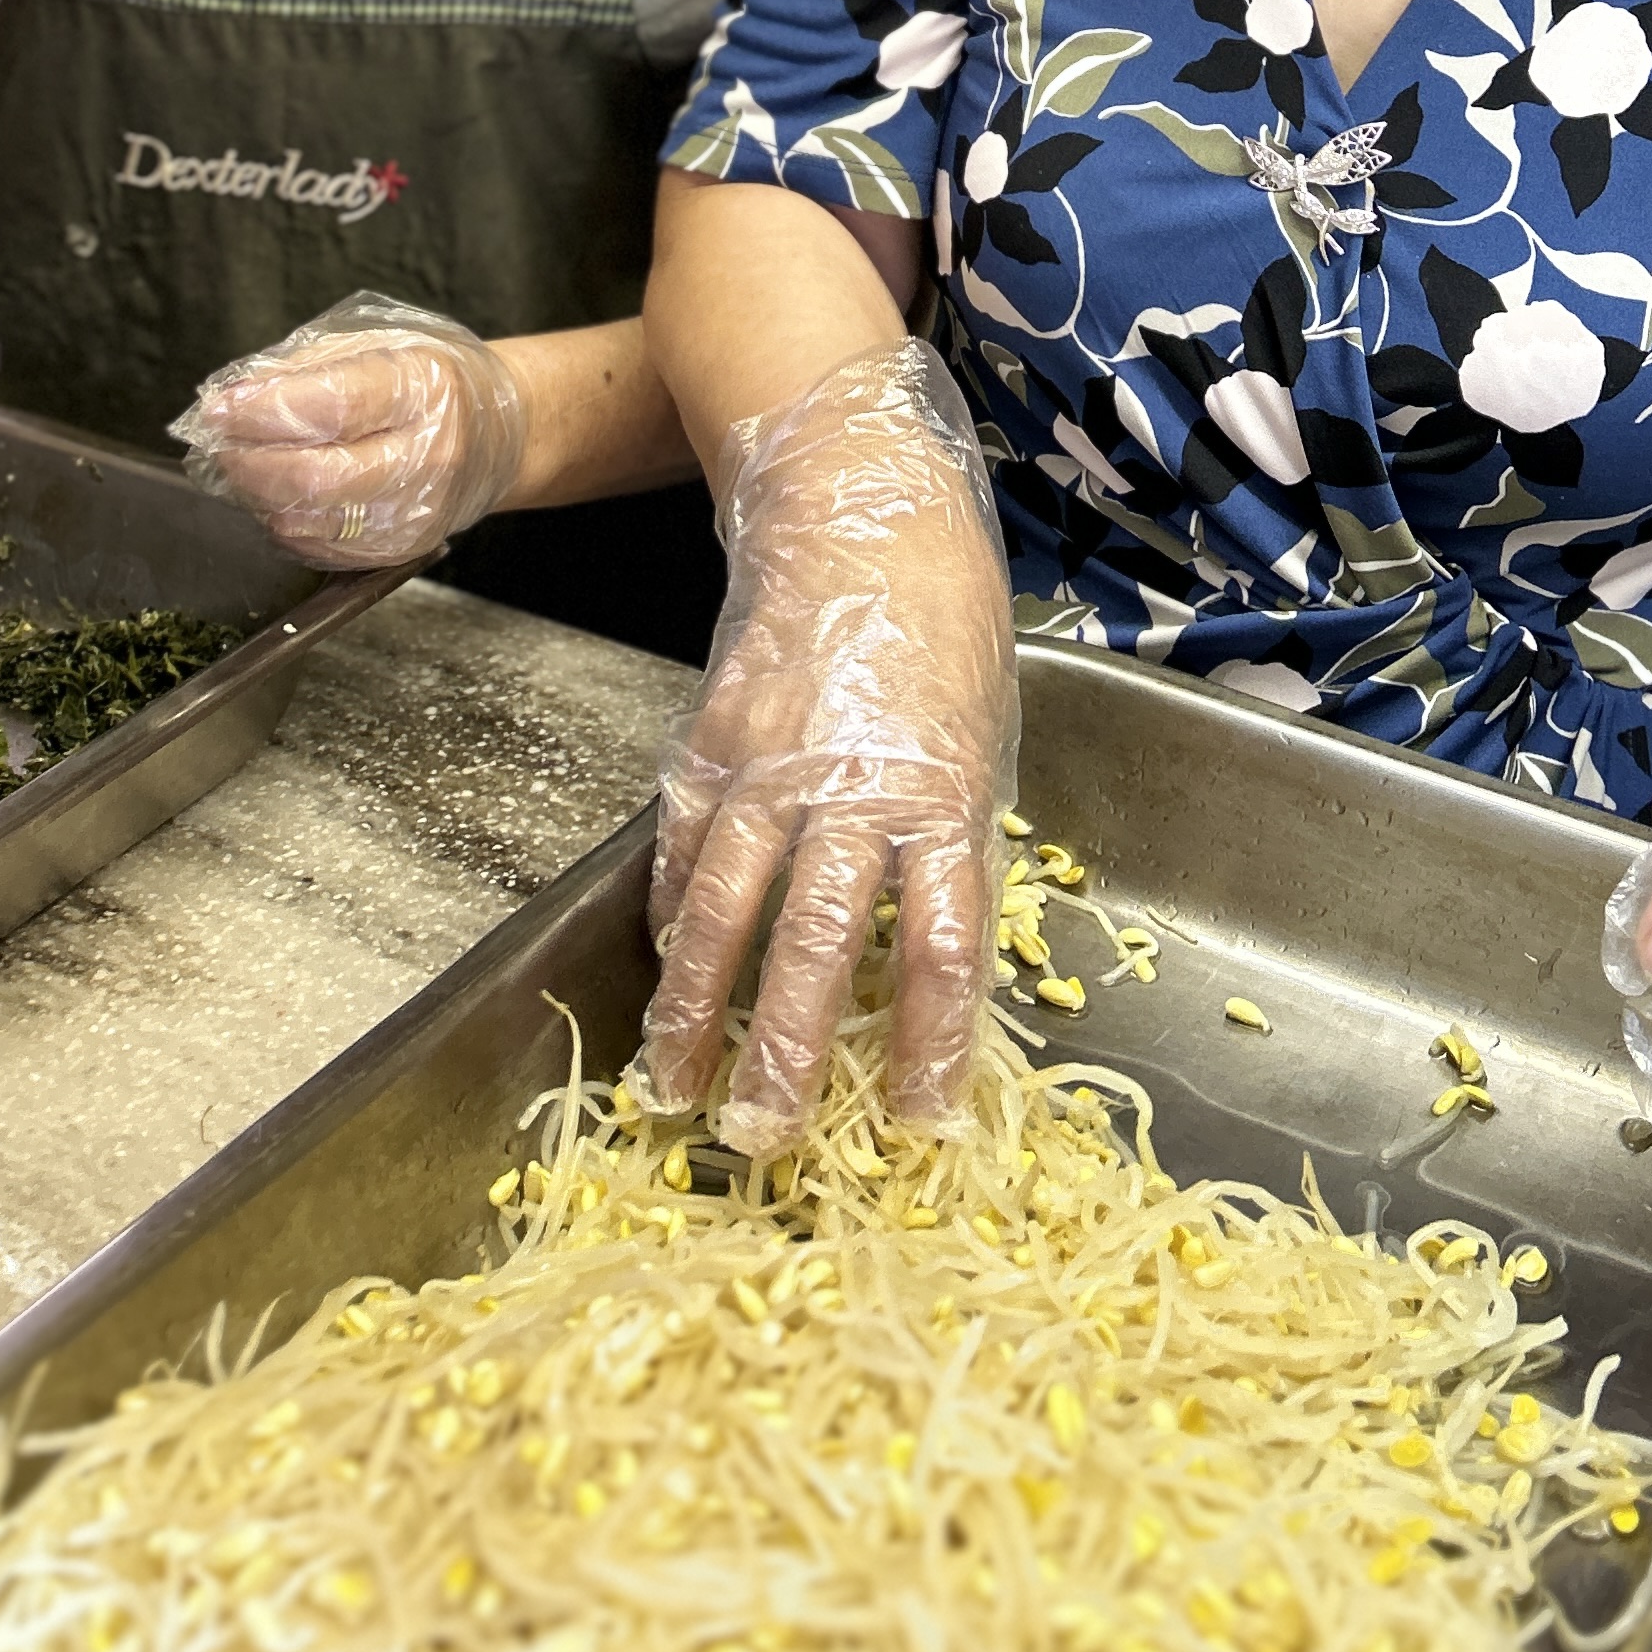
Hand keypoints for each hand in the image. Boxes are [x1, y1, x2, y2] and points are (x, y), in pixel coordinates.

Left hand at [171, 293, 526, 569]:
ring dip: (257, 495)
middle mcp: (428, 455)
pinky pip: (319, 548)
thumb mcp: (380, 342)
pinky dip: (282, 522)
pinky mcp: (401, 548)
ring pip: (310, 520)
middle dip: (248, 462)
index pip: (332, 407)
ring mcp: (416, 510)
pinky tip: (277, 494)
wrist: (499, 434)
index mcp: (424, 388)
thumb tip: (235, 394)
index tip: (218, 406)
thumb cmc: (433, 380)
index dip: (263, 410)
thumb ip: (306, 364)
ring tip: (242, 466)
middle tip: (220, 443)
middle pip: (315, 476)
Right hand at [638, 342, 1016, 1156]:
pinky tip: (668, 964)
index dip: (926, 1046)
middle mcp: (853, 789)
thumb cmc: (947, 627)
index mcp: (943, 795)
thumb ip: (952, 841)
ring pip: (727, 906)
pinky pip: (686, 840)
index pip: (939, 949)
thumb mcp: (983, 739)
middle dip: (783, 1051)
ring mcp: (772, 762)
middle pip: (816, 946)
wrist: (865, 513)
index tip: (914, 1121)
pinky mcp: (713, 736)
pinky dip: (674, 909)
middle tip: (762, 1138)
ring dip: (696, 1005)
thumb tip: (929, 947)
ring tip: (674, 1083)